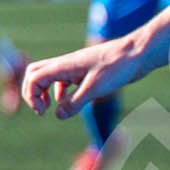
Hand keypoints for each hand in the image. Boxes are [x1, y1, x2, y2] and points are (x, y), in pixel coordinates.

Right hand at [22, 37, 142, 118]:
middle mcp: (66, 64)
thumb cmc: (117, 67)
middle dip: (32, 92)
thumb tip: (58, 115)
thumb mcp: (95, 89)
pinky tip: (70, 102)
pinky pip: (65, 80)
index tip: (44, 113)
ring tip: (51, 108)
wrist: (138, 53)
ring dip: (45, 92)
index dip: (32, 97)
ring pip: (50, 76)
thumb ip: (75, 103)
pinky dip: (61, 91)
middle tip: (41, 110)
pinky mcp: (86, 71)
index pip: (34, 78)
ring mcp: (75, 67)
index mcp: (64, 65)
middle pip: (35, 73)